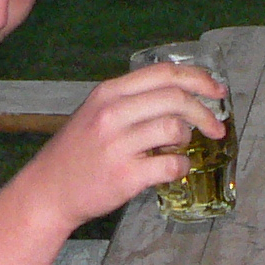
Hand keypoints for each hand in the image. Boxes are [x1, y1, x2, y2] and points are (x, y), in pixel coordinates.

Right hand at [15, 63, 226, 229]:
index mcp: (109, 92)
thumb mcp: (96, 112)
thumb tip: (181, 95)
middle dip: (205, 113)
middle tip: (216, 128)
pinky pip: (171, 165)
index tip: (217, 91)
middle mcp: (112, 113)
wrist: (48, 191)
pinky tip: (172, 169)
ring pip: (176, 129)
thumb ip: (132, 101)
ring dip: (188, 140)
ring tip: (177, 149)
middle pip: (176, 98)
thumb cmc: (77, 153)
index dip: (198, 79)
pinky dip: (181, 167)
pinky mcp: (125, 175)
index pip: (164, 73)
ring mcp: (117, 144)